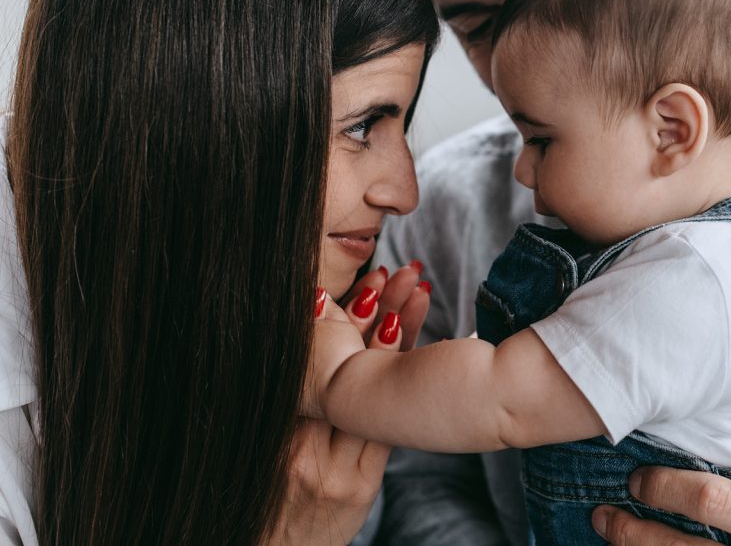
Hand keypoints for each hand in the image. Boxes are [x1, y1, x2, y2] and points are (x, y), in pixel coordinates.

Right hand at [266, 268, 429, 543]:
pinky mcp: (362, 483)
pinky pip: (389, 423)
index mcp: (277, 427)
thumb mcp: (270, 440)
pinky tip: (428, 345)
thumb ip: (291, 394)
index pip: (311, 359)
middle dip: (369, 313)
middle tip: (392, 272)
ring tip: (418, 290)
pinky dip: (409, 378)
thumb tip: (311, 323)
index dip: (333, 317)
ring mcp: (337, 465)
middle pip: (345, 365)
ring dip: (399, 334)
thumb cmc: (268, 492)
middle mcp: (303, 445)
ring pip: (376, 388)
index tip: (352, 280)